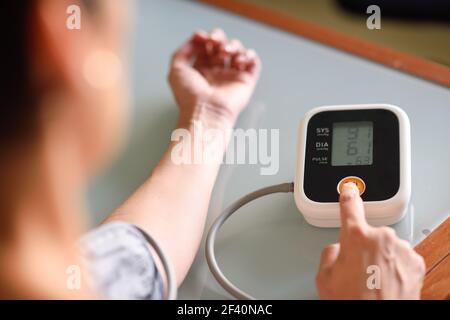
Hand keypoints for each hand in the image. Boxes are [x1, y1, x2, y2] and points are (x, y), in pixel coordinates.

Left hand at [168, 29, 260, 125]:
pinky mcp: (246, 81)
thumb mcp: (176, 70)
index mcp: (201, 70)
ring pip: (238, 51)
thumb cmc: (190, 96)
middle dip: (219, 38)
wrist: (205, 111)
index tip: (201, 37)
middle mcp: (217, 73)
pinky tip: (238, 60)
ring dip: (233, 45)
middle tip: (215, 42)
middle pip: (223, 45)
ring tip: (226, 52)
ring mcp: (232, 77)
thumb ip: (183, 51)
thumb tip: (196, 38)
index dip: (205, 37)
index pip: (207, 46)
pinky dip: (249, 55)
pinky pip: (253, 63)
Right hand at [316, 183, 425, 298]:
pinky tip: (386, 281)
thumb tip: (339, 250)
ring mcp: (401, 249)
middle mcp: (381, 238)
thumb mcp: (324, 277)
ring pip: (386, 246)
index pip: (350, 207)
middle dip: (362, 247)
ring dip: (380, 258)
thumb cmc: (352, 301)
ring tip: (372, 280)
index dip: (348, 196)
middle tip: (357, 270)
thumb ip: (330, 252)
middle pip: (368, 234)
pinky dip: (395, 266)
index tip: (350, 188)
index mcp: (356, 236)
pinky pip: (400, 257)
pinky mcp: (415, 262)